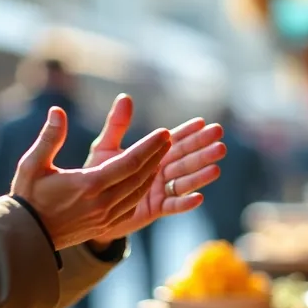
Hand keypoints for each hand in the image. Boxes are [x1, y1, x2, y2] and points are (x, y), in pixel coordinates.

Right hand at [10, 105, 170, 249]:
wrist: (27, 236)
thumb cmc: (28, 197)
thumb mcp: (32, 164)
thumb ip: (49, 138)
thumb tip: (57, 111)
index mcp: (88, 185)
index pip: (128, 163)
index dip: (148, 147)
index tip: (163, 132)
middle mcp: (102, 202)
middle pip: (139, 176)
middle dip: (156, 155)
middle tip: (168, 137)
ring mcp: (106, 216)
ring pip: (138, 191)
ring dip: (152, 172)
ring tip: (161, 154)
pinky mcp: (106, 225)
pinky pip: (132, 204)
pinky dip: (142, 188)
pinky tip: (146, 178)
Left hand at [83, 96, 226, 243]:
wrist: (87, 206)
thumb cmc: (98, 174)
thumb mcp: (105, 147)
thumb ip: (117, 125)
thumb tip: (125, 97)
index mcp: (151, 154)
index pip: (174, 141)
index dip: (188, 132)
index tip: (203, 122)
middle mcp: (160, 171)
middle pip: (185, 159)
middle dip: (202, 150)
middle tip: (220, 142)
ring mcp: (159, 190)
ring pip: (184, 181)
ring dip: (201, 174)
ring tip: (216, 167)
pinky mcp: (156, 209)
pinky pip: (173, 206)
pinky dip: (186, 203)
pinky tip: (199, 197)